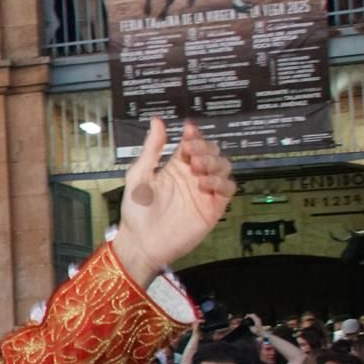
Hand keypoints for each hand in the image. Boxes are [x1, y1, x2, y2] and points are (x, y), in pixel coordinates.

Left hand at [111, 117, 235, 284]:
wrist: (141, 242)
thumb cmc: (136, 210)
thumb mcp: (139, 175)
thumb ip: (151, 149)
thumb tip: (157, 121)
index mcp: (175, 167)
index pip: (192, 144)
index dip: (194, 135)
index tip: (189, 130)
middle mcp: (192, 176)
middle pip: (211, 152)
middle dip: (205, 147)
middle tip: (191, 153)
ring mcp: (204, 191)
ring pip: (223, 167)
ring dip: (214, 162)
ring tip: (197, 168)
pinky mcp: (212, 207)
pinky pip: (227, 189)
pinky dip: (221, 182)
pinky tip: (205, 183)